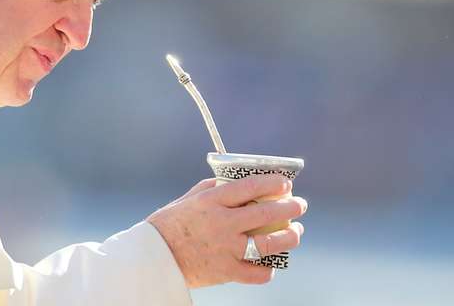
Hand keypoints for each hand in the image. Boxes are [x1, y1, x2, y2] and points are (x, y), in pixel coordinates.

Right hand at [146, 175, 306, 287]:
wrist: (153, 258)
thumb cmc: (170, 223)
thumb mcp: (190, 198)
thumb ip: (214, 188)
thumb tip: (239, 180)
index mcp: (212, 201)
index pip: (251, 187)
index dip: (273, 183)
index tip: (286, 183)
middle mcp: (222, 224)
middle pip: (266, 214)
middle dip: (290, 207)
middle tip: (300, 205)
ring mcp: (225, 249)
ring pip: (268, 245)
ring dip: (289, 237)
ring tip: (297, 232)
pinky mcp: (225, 272)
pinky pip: (256, 273)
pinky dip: (268, 269)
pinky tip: (273, 262)